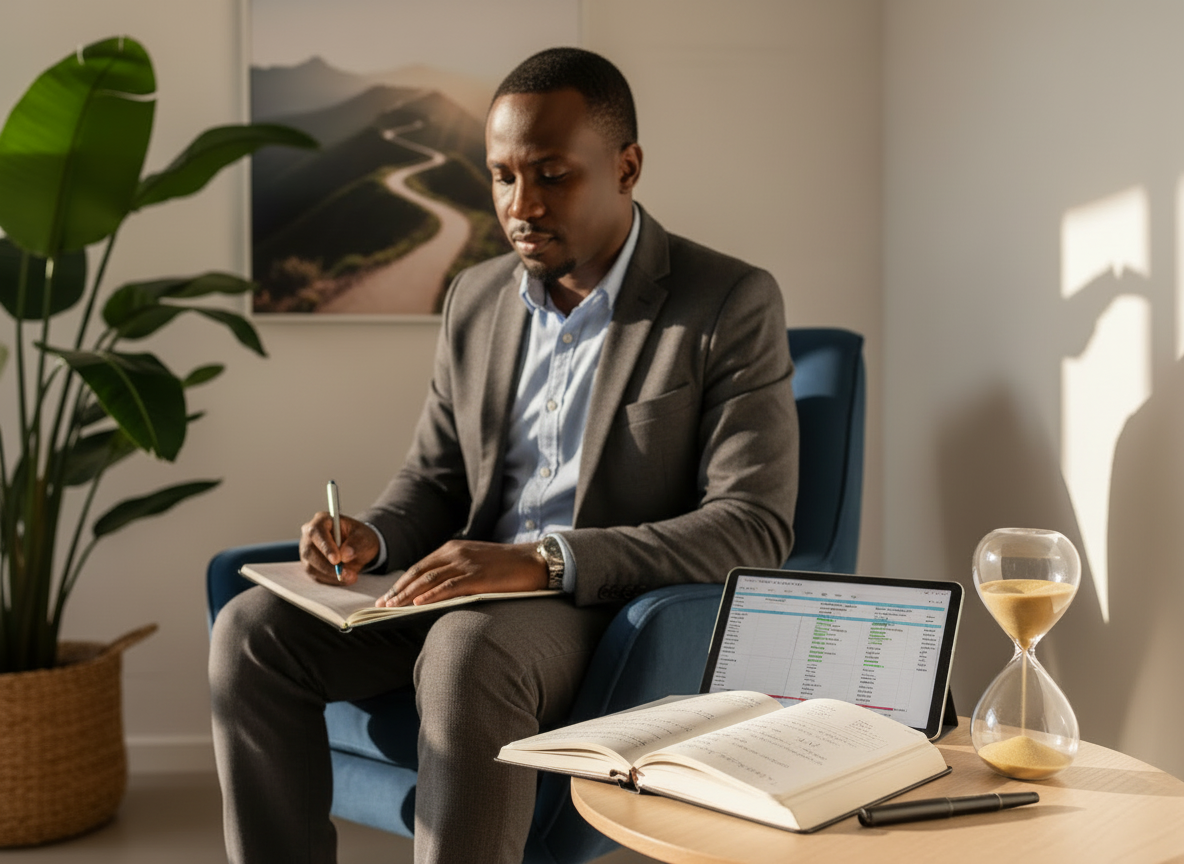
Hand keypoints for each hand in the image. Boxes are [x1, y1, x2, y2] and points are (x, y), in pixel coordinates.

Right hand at [300, 512, 379, 585]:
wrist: (358, 547)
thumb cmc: (360, 538)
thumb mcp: (365, 538)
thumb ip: (356, 544)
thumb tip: (345, 555)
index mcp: (322, 520)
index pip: (316, 532)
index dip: (325, 547)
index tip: (336, 560)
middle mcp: (310, 534)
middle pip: (310, 551)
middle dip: (328, 566)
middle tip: (347, 574)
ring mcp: (307, 550)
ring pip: (311, 567)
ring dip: (331, 575)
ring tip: (350, 577)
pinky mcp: (309, 564)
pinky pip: (316, 576)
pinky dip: (331, 580)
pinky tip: (345, 579)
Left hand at [376, 539, 546, 606]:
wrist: (534, 561)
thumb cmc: (506, 565)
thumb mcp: (476, 562)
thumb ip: (456, 571)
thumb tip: (434, 591)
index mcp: (454, 548)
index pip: (420, 566)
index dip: (402, 582)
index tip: (388, 595)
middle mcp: (456, 553)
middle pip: (419, 572)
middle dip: (399, 590)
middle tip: (382, 605)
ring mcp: (466, 564)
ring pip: (429, 580)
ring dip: (408, 595)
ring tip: (392, 608)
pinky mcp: (477, 577)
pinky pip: (449, 587)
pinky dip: (431, 596)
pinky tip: (418, 605)